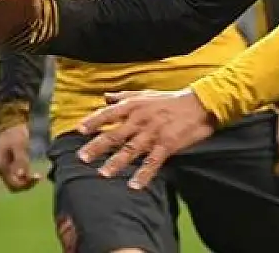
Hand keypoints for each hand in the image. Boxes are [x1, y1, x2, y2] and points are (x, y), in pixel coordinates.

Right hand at [0, 123, 39, 192]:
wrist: (11, 124)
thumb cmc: (14, 133)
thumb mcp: (19, 146)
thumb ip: (20, 161)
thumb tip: (22, 175)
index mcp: (0, 166)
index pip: (13, 183)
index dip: (26, 183)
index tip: (37, 177)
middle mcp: (0, 170)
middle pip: (13, 185)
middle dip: (26, 184)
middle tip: (38, 177)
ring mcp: (4, 169)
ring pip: (16, 183)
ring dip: (27, 181)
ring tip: (37, 176)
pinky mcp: (9, 166)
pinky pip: (17, 177)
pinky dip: (26, 177)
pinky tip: (34, 173)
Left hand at [74, 90, 216, 189]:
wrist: (200, 105)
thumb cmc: (170, 99)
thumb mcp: (145, 93)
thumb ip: (124, 96)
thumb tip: (105, 96)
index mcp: (133, 106)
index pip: (108, 113)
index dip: (93, 122)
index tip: (79, 130)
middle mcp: (140, 119)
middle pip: (115, 134)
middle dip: (97, 146)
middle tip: (82, 157)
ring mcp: (153, 133)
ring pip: (130, 150)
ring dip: (116, 163)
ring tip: (103, 174)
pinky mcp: (167, 145)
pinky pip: (153, 162)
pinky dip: (144, 174)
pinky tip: (134, 185)